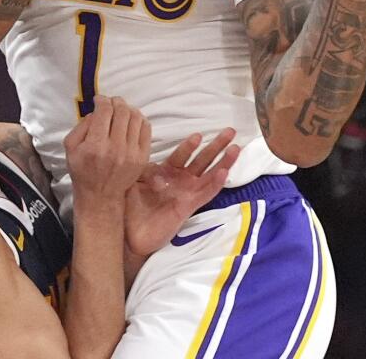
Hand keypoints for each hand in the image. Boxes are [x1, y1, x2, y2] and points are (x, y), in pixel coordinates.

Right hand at [65, 96, 150, 206]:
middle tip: (111, 103)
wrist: (101, 195)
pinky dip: (139, 119)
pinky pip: (146, 128)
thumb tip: (96, 112)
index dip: (102, 100)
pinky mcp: (143, 157)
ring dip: (128, 109)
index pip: (104, 111)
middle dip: (115, 101)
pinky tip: (132, 121)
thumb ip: (81, 126)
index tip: (99, 100)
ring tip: (122, 111)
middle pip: (122, 111)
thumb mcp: (71, 148)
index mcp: (95, 145)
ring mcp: (132, 152)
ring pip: (136, 117)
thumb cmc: (83, 171)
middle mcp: (115, 148)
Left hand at [124, 128, 240, 257]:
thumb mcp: (133, 180)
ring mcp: (187, 194)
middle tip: (230, 131)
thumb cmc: (129, 207)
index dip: (189, 145)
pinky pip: (205, 194)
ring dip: (223, 162)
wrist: (129, 235)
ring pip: (209, 175)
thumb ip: (142, 167)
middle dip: (216, 146)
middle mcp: (181, 181)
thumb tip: (149, 156)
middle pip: (202, 160)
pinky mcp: (189, 207)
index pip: (181, 155)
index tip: (198, 134)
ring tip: (236, 148)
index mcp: (167, 172)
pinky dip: (215, 184)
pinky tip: (224, 173)